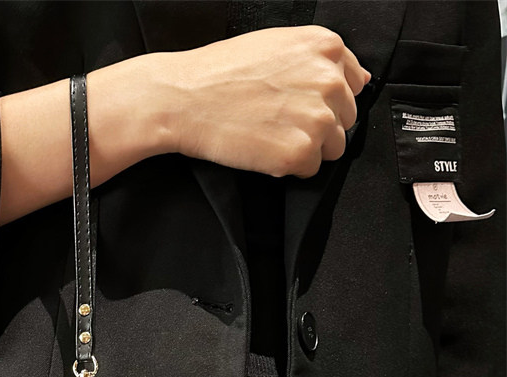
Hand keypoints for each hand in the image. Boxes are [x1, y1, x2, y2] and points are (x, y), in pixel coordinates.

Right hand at [157, 25, 370, 178]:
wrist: (182, 99)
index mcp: (325, 48)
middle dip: (316, 125)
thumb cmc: (217, 73)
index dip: (324, 100)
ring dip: (304, 147)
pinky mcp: (301, 152)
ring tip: (268, 134)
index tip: (300, 105)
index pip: (352, 85)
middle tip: (276, 121)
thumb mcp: (276, 45)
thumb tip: (356, 80)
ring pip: (332, 147)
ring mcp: (318, 119)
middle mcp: (329, 81)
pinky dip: (287, 166)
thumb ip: (317, 61)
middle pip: (345, 119)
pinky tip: (262, 148)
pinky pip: (309, 169)